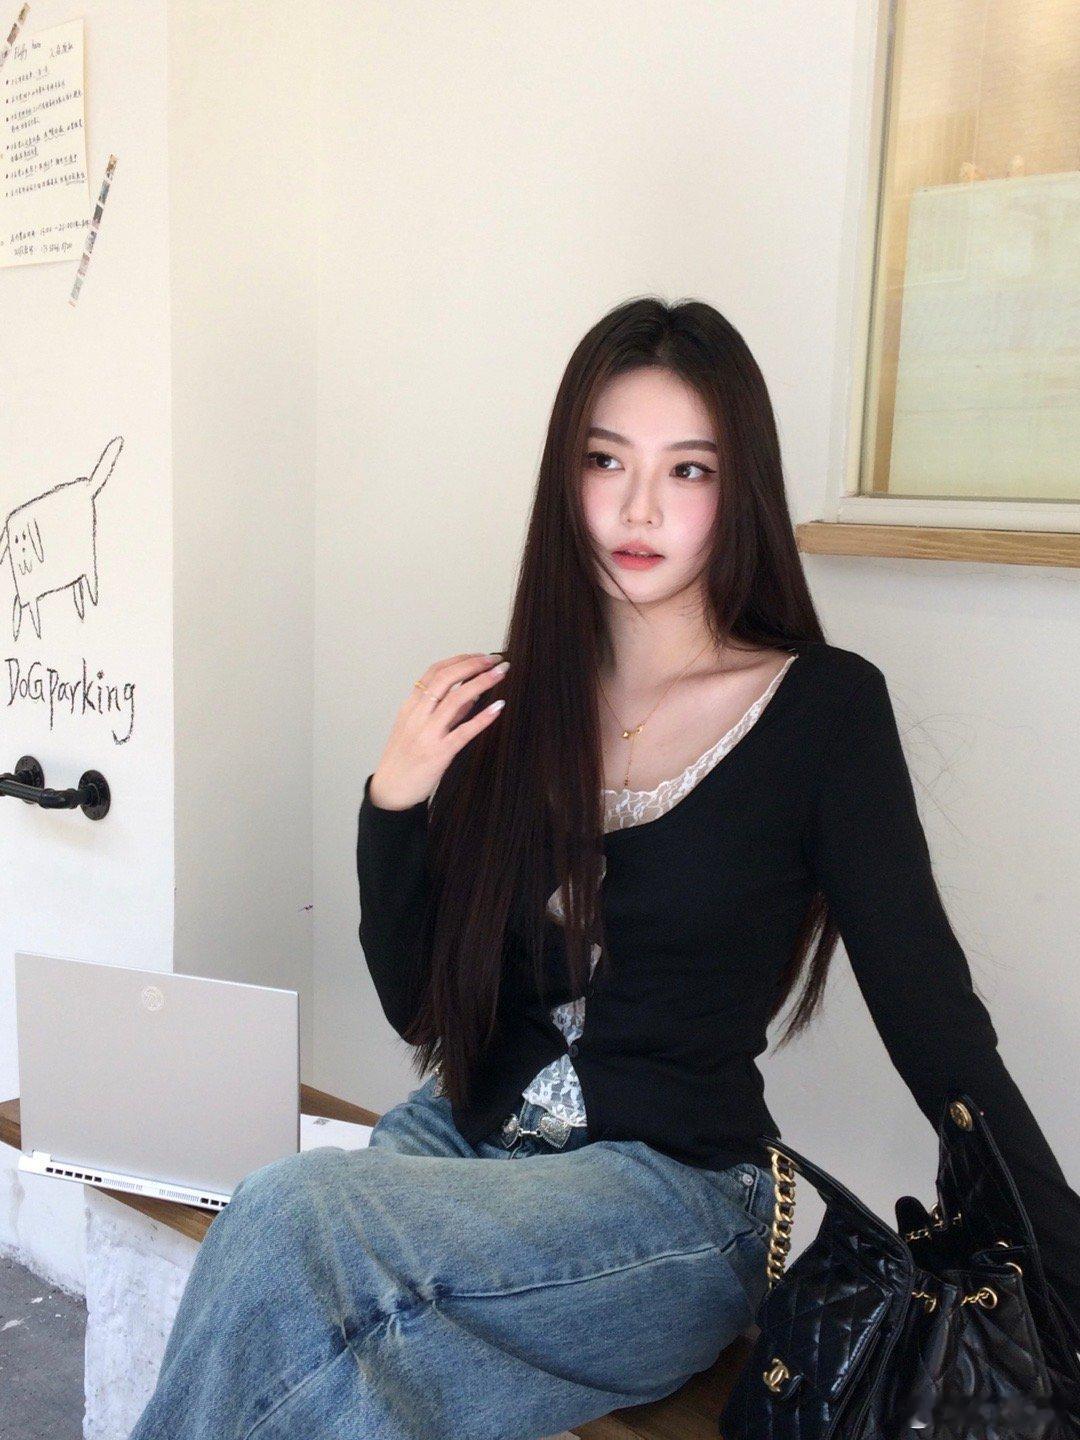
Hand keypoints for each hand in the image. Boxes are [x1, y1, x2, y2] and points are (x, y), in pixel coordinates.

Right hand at [368, 652, 508, 809]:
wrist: (390, 792)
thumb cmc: (404, 761)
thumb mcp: (416, 729)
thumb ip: (443, 712)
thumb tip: (471, 694)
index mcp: (410, 708)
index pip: (433, 673)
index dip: (458, 660)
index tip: (478, 655)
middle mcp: (417, 716)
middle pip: (445, 680)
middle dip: (472, 665)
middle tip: (494, 659)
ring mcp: (427, 734)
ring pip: (455, 700)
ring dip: (481, 682)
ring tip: (501, 673)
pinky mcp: (439, 753)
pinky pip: (463, 732)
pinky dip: (482, 718)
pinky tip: (498, 707)